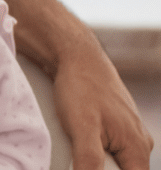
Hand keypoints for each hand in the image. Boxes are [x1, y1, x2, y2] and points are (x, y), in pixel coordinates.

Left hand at [53, 36, 153, 169]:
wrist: (76, 56)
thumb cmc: (81, 87)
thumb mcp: (82, 128)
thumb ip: (89, 161)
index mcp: (138, 148)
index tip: (87, 162)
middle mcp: (139, 142)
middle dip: (99, 166)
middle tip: (79, 150)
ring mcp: (129, 133)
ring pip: (111, 159)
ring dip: (92, 156)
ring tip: (76, 137)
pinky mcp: (116, 125)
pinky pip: (106, 146)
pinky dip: (91, 144)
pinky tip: (76, 131)